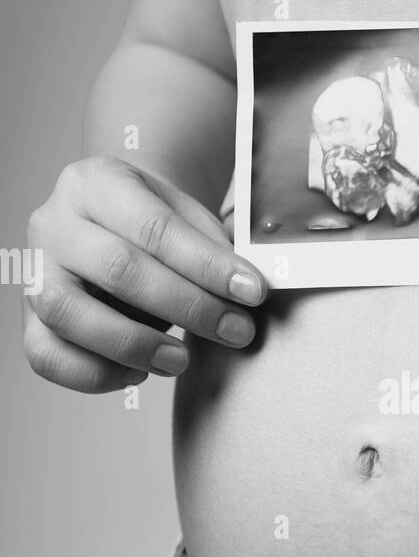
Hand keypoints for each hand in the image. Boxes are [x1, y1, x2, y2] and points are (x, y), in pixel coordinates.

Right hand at [23, 156, 266, 392]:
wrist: (112, 220)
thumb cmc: (154, 224)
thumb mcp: (186, 213)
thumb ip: (212, 247)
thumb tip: (248, 290)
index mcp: (95, 182)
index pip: (155, 227)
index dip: (207, 265)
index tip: (252, 291)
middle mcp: (54, 223)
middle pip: (117, 269)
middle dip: (187, 307)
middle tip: (235, 331)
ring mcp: (34, 271)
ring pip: (69, 314)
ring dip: (134, 344)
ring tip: (181, 360)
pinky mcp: (28, 318)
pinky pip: (46, 356)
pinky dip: (94, 373)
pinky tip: (138, 372)